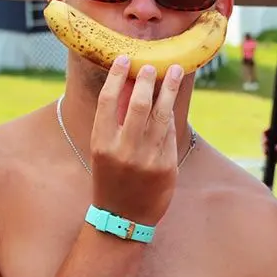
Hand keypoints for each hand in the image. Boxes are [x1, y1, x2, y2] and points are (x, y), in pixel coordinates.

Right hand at [89, 56, 186, 224]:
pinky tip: (173, 101)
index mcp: (101, 143)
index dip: (117, 77)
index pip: (108, 101)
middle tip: (152, 65)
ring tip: (174, 71)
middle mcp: (124, 149)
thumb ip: (114, 123)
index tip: (124, 59)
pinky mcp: (167, 166)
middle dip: (147, 80)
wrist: (123, 218)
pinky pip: (171, 132)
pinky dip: (172, 114)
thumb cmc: (111, 178)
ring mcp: (147, 158)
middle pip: (139, 104)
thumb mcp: (104, 151)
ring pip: (162, 115)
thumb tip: (129, 85)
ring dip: (169, 89)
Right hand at [262, 131, 276, 170]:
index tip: (264, 135)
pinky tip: (267, 156)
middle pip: (268, 139)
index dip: (267, 132)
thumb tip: (276, 147)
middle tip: (264, 143)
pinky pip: (269, 156)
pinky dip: (266, 155)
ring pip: (267, 147)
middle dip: (264, 140)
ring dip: (264, 148)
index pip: (273, 132)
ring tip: (265, 151)